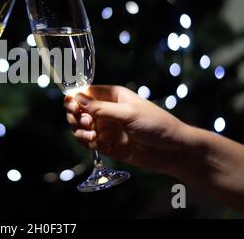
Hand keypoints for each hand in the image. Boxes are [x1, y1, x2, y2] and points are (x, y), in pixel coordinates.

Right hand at [64, 85, 192, 174]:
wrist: (171, 151)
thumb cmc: (155, 124)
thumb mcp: (128, 114)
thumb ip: (101, 108)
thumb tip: (77, 98)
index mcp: (111, 96)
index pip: (85, 92)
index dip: (74, 98)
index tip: (72, 106)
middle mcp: (105, 110)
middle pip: (77, 109)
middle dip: (76, 116)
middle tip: (86, 123)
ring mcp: (105, 127)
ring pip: (79, 126)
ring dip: (79, 130)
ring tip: (92, 135)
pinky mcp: (105, 144)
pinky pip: (86, 141)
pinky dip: (85, 142)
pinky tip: (94, 143)